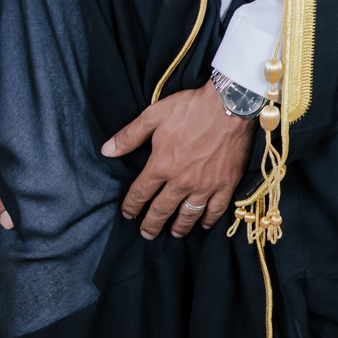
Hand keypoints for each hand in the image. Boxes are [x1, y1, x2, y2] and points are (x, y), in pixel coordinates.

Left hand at [102, 83, 253, 237]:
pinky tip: (203, 224)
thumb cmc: (191, 107)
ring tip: (173, 234)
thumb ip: (129, 136)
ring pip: (187, 216)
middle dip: (151, 225)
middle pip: (161, 211)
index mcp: (161, 166)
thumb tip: (106, 151)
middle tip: (146, 233)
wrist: (231, 104)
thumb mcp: (154, 115)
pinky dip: (208, 220)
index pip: (140, 194)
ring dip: (178, 228)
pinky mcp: (226, 184)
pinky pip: (215, 210)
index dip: (131, 206)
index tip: (128, 214)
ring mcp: (205, 185)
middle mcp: (181, 181)